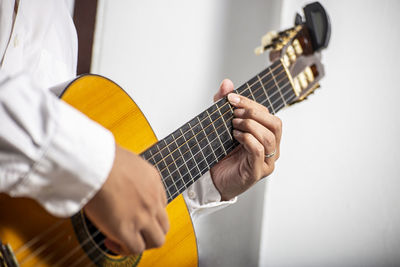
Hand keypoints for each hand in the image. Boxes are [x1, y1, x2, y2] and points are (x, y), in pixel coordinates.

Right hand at [84, 144, 168, 254]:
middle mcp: (153, 200)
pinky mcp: (127, 229)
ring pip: (157, 240)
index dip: (150, 212)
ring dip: (143, 242)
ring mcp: (143, 216)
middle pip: (164, 224)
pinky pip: (135, 249)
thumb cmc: (103, 157)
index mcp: (153, 180)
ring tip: (126, 240)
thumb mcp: (124, 158)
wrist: (97, 164)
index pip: (161, 202)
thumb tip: (114, 171)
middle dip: (151, 230)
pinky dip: (124, 249)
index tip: (137, 212)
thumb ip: (126, 170)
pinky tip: (111, 241)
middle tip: (136, 230)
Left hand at [210, 79, 281, 199]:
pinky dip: (247, 139)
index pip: (268, 114)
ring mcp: (267, 162)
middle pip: (276, 124)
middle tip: (234, 113)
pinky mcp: (257, 172)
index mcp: (267, 136)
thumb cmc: (221, 154)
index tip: (231, 98)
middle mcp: (271, 149)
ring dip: (250, 126)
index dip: (250, 103)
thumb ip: (224, 105)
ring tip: (233, 125)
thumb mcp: (222, 124)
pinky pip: (259, 151)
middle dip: (254, 113)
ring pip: (269, 137)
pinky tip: (236, 137)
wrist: (212, 180)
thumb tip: (227, 83)